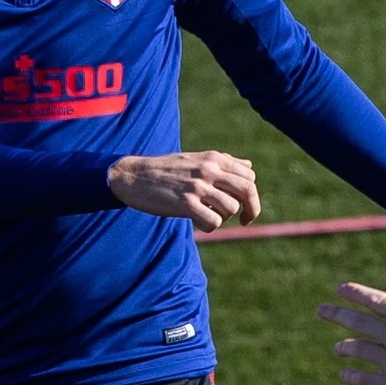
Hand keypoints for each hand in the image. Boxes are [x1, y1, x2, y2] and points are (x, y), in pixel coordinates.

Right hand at [107, 151, 260, 232]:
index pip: (249, 177)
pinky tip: (196, 221)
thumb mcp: (196, 159)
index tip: (244, 207)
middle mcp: (208, 169)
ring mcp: (197, 186)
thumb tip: (249, 167)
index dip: (251, 195)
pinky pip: (213, 222)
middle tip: (244, 220)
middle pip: (248, 190)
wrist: (134, 176)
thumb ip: (224, 163)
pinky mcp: (185, 203)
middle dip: (251, 209)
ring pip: (231, 208)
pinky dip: (208, 226)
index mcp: (214, 158)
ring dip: (222, 217)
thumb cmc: (166, 170)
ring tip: (206, 215)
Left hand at [318, 282, 385, 384]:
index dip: (354, 293)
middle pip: (358, 322)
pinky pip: (364, 379)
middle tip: (321, 310)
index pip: (375, 300)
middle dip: (336, 314)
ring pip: (358, 350)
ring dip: (343, 348)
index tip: (339, 289)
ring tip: (338, 348)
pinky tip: (344, 375)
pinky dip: (351, 377)